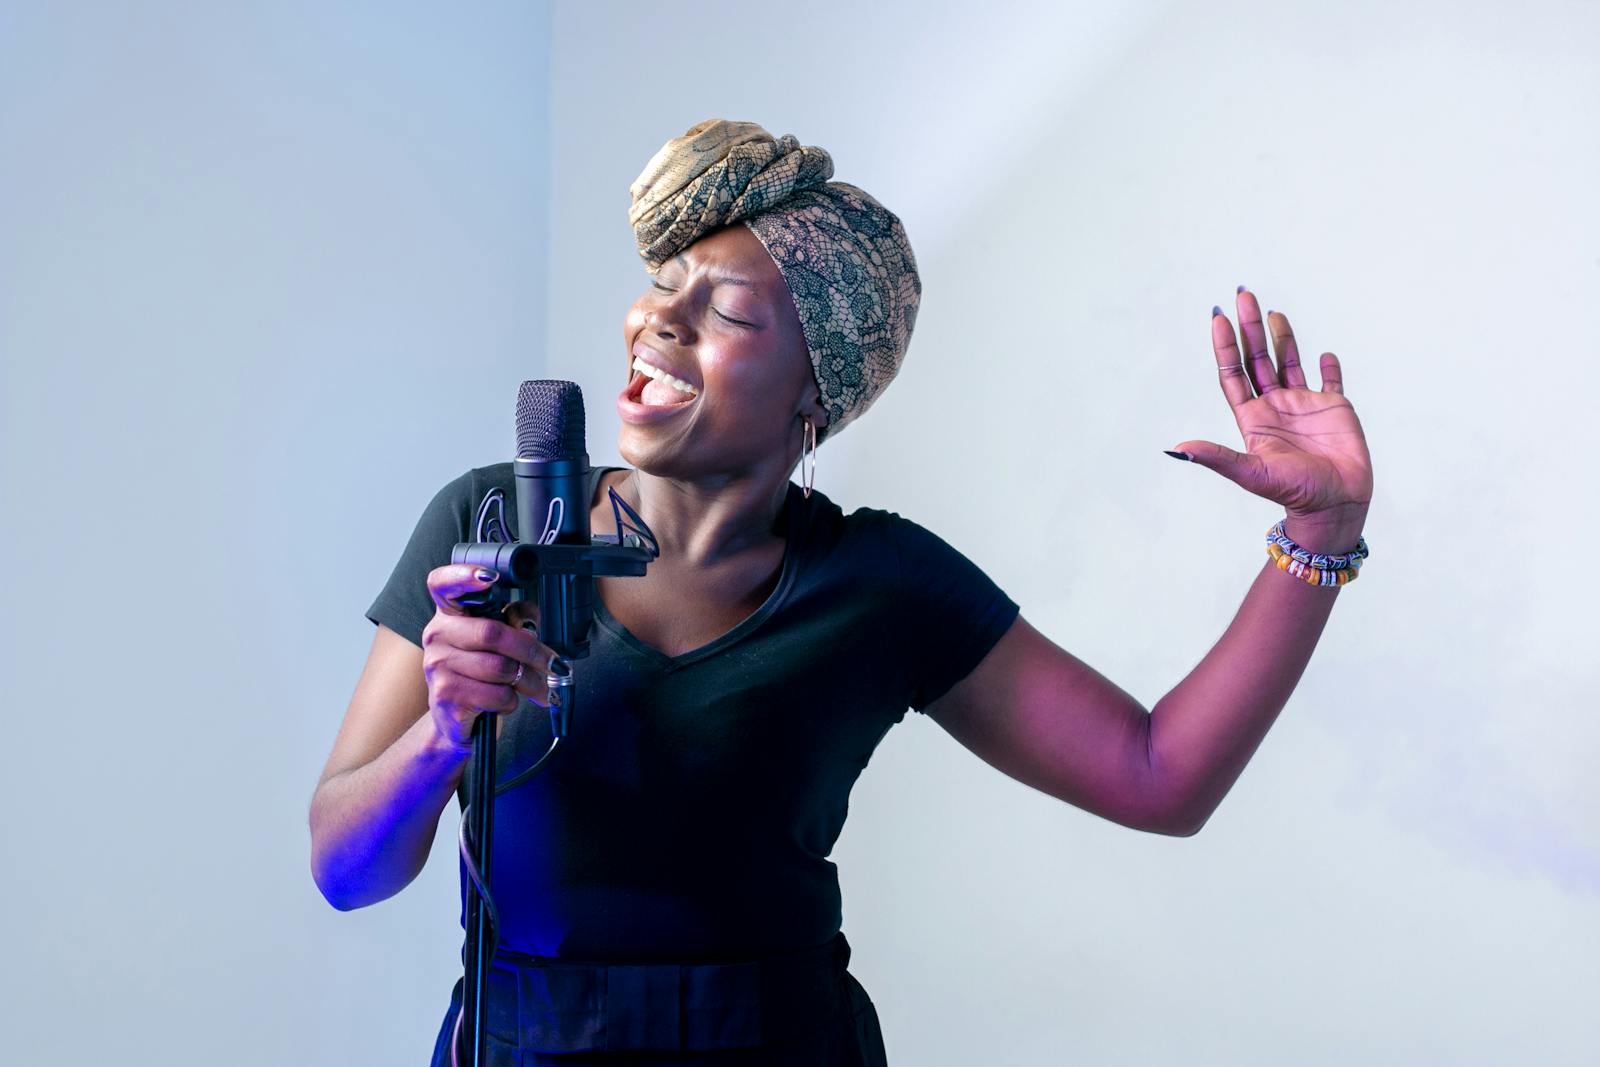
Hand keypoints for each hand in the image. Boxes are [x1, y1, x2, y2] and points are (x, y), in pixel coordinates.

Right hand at [421, 564, 555, 752]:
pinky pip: (497, 694)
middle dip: (532, 651)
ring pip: (500, 667)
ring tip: (532, 687)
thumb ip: (516, 622)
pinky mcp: (446, 694)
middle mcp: (436, 634)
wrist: (455, 721)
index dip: (464, 575)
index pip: (443, 583)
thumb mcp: (500, 645)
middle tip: (553, 664)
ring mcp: (437, 664)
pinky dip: (511, 701)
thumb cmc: (480, 677)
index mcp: (449, 614)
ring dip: (527, 681)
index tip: (489, 577)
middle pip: (493, 633)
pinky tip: (503, 701)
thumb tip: (530, 620)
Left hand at [1172, 288, 1373, 528]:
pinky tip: (1324, 353)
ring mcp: (1304, 406)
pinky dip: (1329, 366)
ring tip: (1271, 310)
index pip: (1234, 374)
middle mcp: (1275, 407)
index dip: (1225, 347)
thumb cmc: (1295, 493)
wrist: (1336, 505)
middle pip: (1258, 359)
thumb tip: (1178, 448)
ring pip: (1289, 362)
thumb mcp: (1251, 473)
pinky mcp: (1335, 409)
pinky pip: (1331, 381)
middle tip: (1243, 294)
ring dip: (1282, 336)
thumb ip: (1217, 457)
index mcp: (1253, 418)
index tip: (1219, 317)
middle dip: (1250, 328)